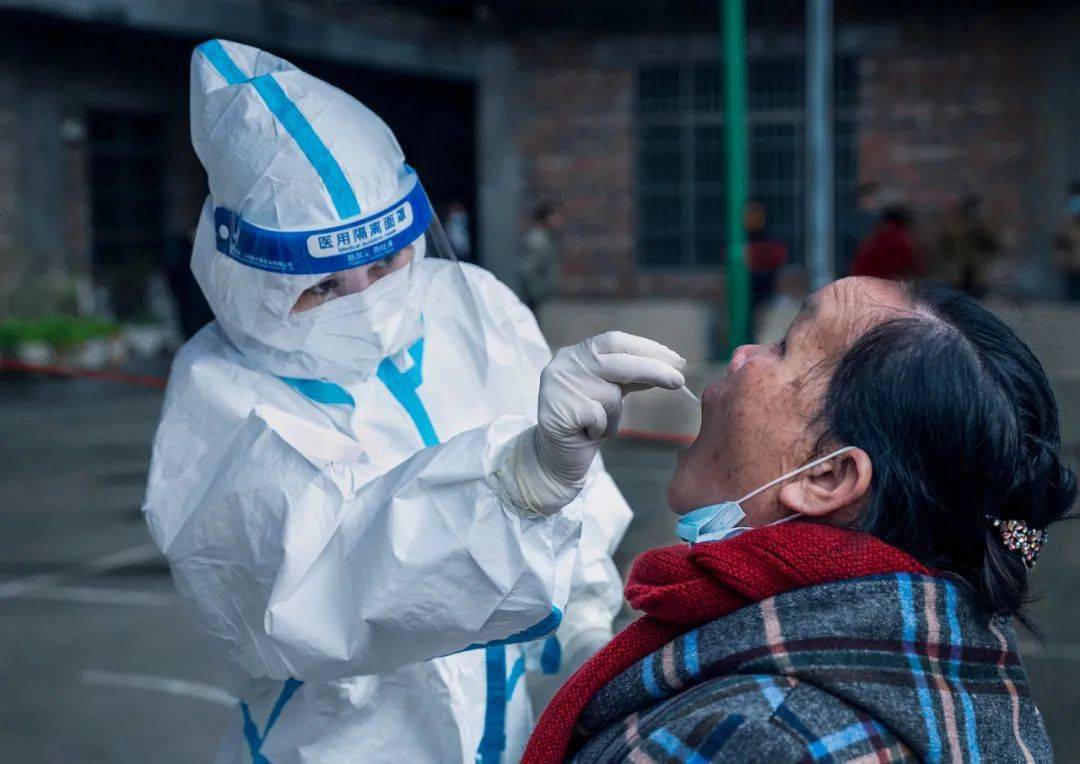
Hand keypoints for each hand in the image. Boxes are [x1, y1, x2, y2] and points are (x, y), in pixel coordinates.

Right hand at [497, 332, 685, 515]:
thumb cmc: (586, 424)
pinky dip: (601, 429)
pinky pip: (600, 418)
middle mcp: (563, 364)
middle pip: (617, 361)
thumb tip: (671, 365)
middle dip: (652, 369)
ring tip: (597, 425)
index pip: (614, 341)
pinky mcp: (560, 411)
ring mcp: (559, 386)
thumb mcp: (611, 393)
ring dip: (614, 415)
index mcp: (575, 354)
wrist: (556, 459)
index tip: (675, 359)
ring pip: (611, 393)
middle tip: (679, 380)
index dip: (647, 348)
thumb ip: (631, 376)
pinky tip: (586, 434)